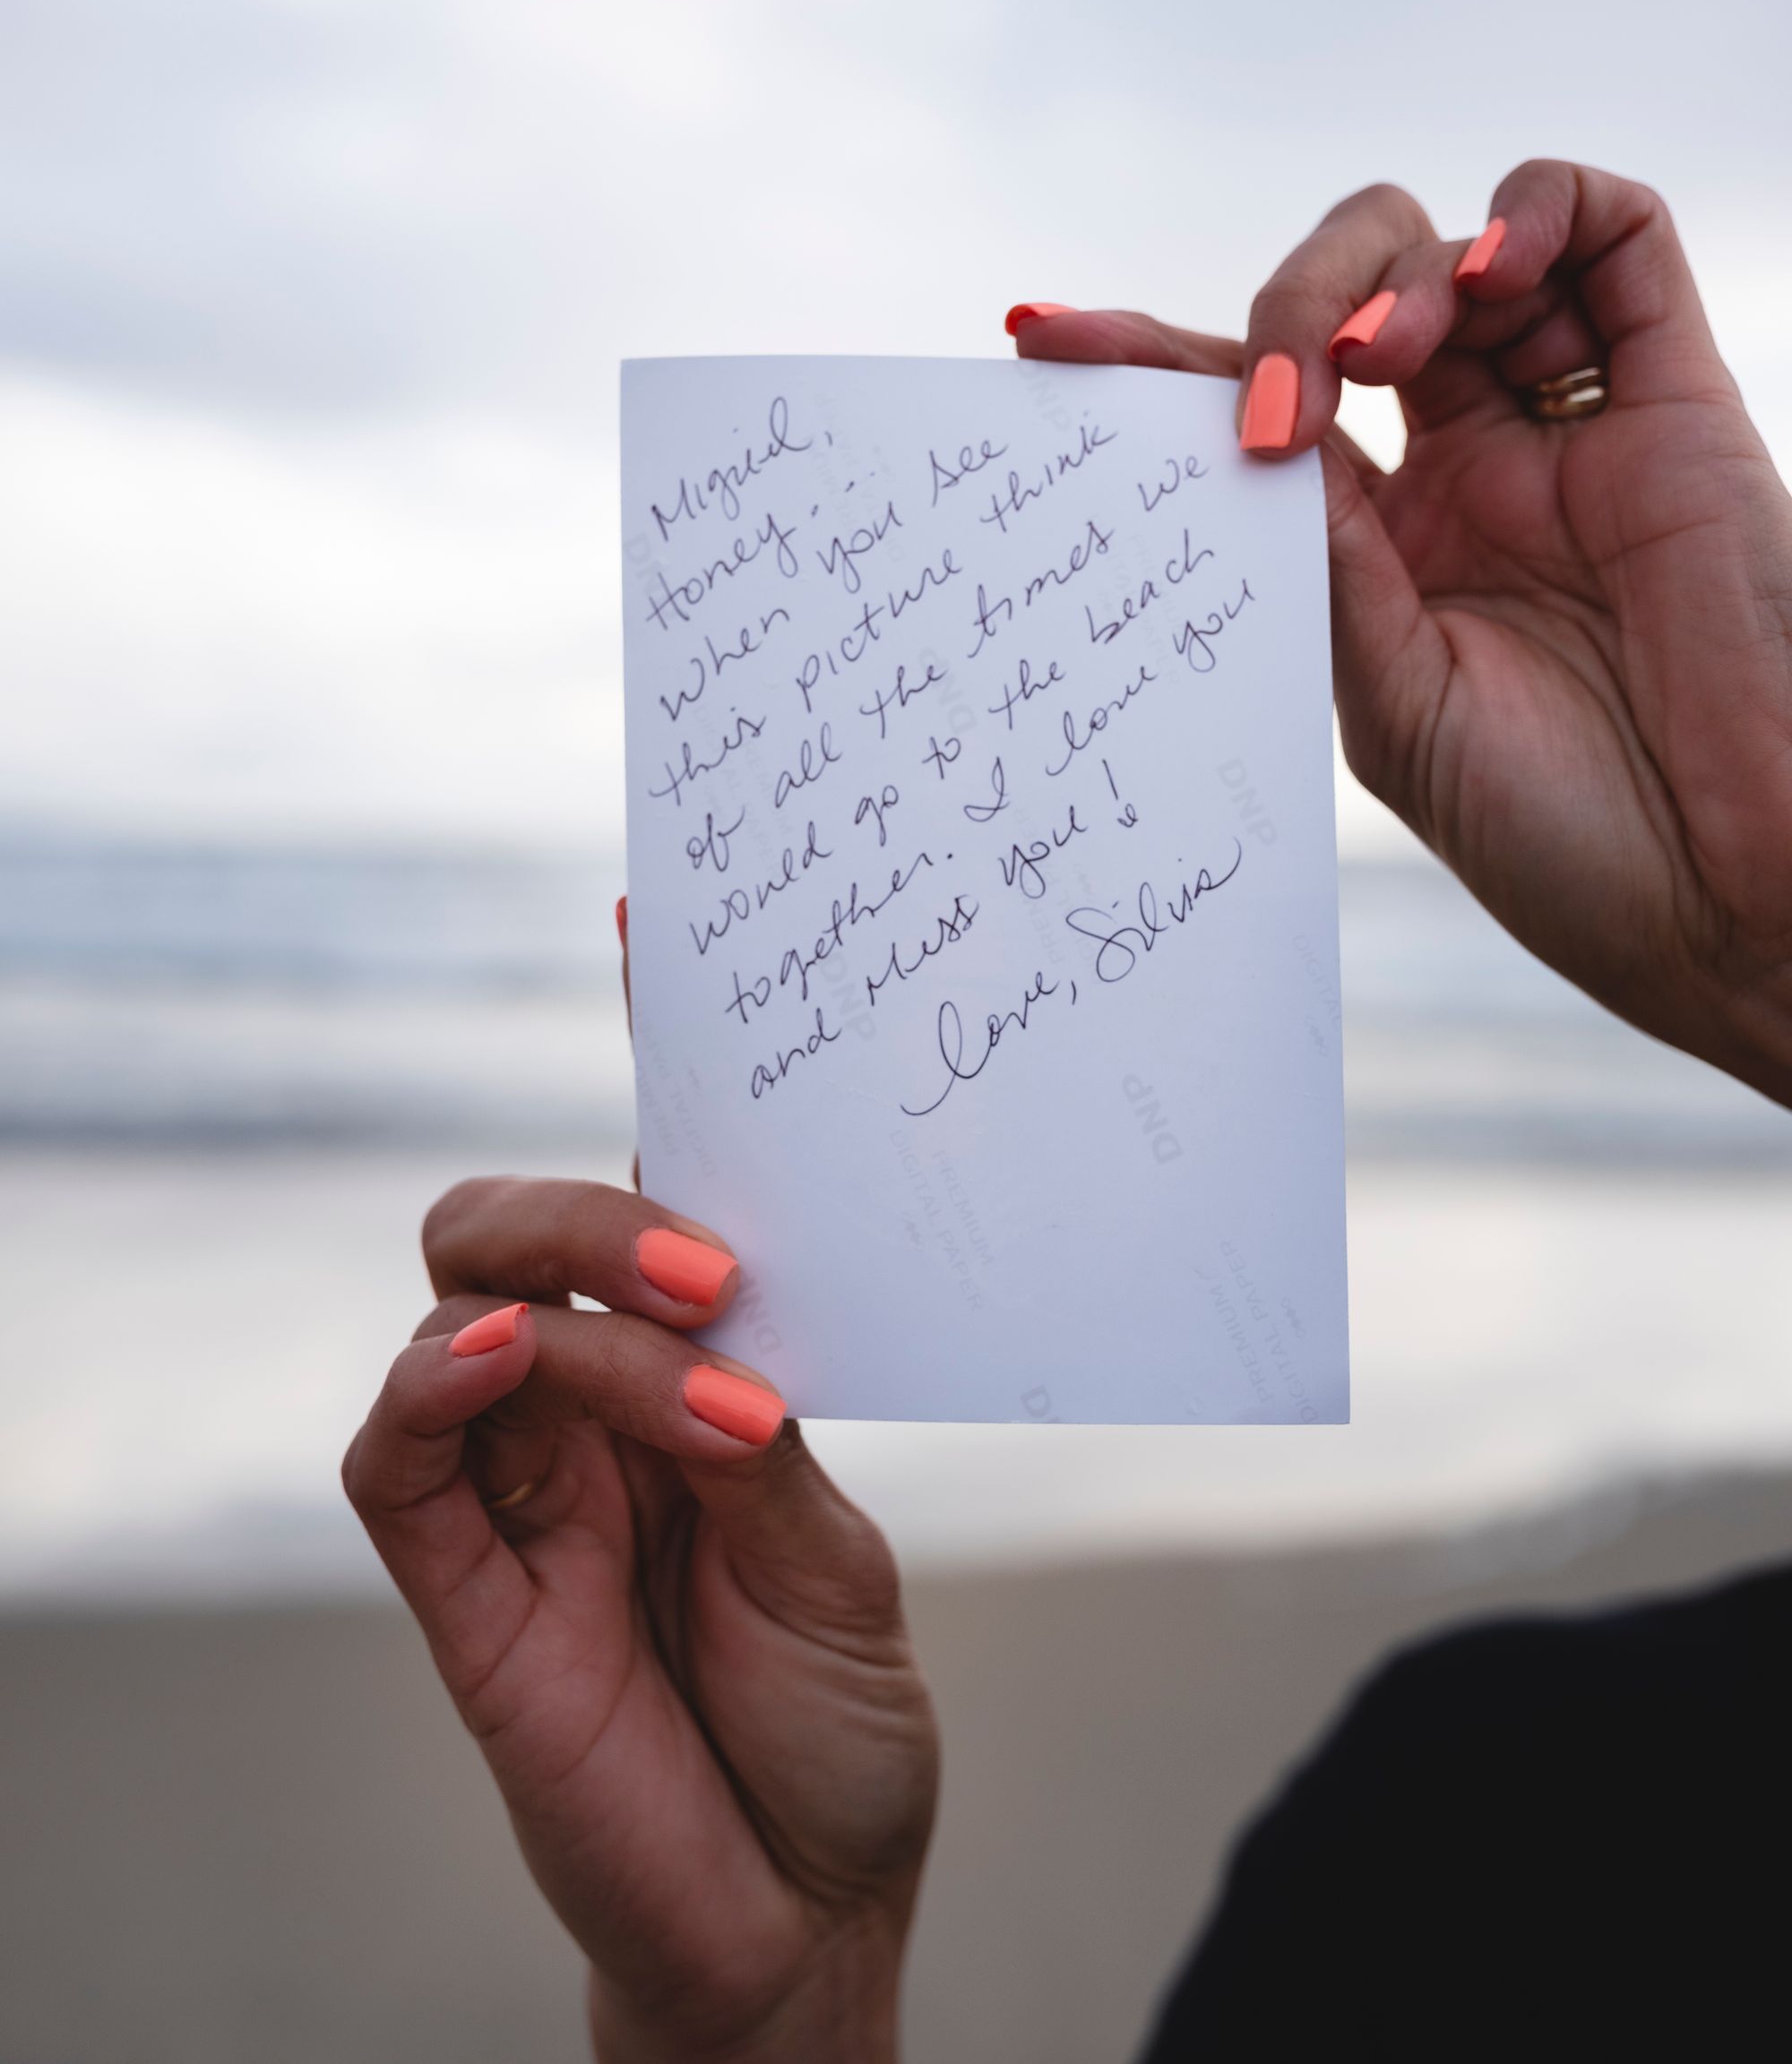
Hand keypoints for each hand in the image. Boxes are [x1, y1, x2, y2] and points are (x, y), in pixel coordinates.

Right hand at [343, 1174, 938, 2062]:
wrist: (809, 1918)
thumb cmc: (833, 1728)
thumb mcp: (830, 1558)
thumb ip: (747, 1427)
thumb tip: (702, 1293)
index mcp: (689, 1385)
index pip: (638, 1218)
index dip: (641, 1100)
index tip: (647, 944)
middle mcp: (591, 1423)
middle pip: (513, 1239)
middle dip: (587, 1213)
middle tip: (707, 1263)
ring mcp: (518, 1499)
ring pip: (459, 1315)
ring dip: (566, 1295)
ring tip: (690, 1338)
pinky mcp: (461, 1595)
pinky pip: (396, 1462)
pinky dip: (435, 1385)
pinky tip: (508, 1353)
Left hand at [1013, 161, 1791, 1103]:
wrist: (1728, 896)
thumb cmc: (1560, 838)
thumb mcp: (1390, 703)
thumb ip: (1323, 562)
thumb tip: (1238, 432)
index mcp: (1381, 549)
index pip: (1251, 404)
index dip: (1147, 359)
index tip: (1040, 338)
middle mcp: (1466, 471)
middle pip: (1353, 294)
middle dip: (1298, 299)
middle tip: (1296, 395)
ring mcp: (1570, 427)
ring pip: (1467, 248)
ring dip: (1400, 265)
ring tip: (1386, 350)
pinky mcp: (1682, 398)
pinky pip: (1620, 234)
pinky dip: (1542, 209)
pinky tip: (1496, 271)